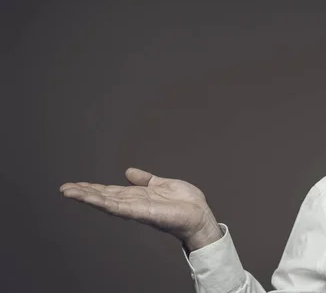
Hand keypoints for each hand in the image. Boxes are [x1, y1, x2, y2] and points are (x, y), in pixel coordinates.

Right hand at [59, 168, 222, 250]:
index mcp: (138, 195)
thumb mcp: (162, 184)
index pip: (110, 191)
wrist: (199, 215)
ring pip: (108, 203)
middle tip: (64, 188)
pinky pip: (122, 208)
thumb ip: (145, 179)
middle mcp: (134, 203)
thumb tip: (128, 172)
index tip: (75, 184)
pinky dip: (107, 203)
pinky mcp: (144, 212)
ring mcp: (137, 209)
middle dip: (84, 193)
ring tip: (70, 192)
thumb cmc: (185, 203)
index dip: (93, 188)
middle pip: (105, 197)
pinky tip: (93, 199)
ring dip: (89, 197)